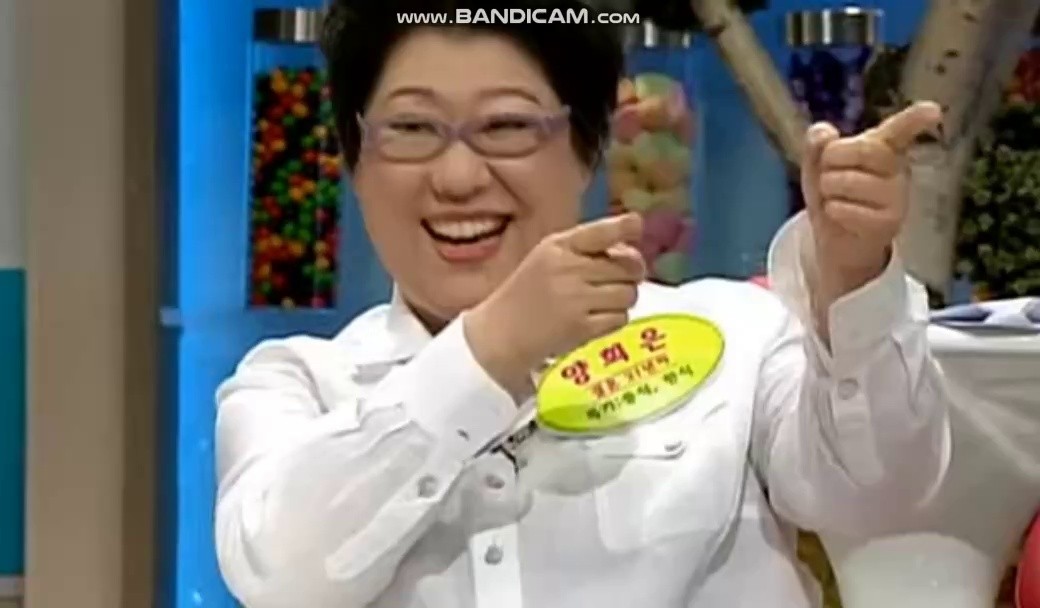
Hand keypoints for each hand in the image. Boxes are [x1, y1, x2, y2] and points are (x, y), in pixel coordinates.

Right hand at [465, 213, 645, 396]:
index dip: (622, 227)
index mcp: (558, 247)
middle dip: (630, 275)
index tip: (636, 225)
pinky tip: (595, 319)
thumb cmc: (529, 293)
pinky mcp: (580, 328)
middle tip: (617, 282)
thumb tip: (634, 253)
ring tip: (602, 303)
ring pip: (628, 293)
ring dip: (623, 300)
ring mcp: (574, 299)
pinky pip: (620, 318)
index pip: (599, 232)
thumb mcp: (548, 258)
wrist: (499, 333)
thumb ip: (585, 250)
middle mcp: (567, 268)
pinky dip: (614, 319)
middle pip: (627, 267)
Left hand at [802, 101, 942, 299]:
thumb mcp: (817, 168)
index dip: (914, 119)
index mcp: (884, 148)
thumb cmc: (833, 195)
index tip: (933, 110)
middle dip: (831, 161)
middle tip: (829, 176)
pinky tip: (843, 218)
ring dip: (828, 191)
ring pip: (847, 181)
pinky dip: (833, 212)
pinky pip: (846, 209)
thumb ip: (816, 146)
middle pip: (864, 149)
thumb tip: (823, 131)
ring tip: (837, 200)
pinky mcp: (890, 222)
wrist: (837, 242)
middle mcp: (897, 169)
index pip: (900, 130)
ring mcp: (898, 196)